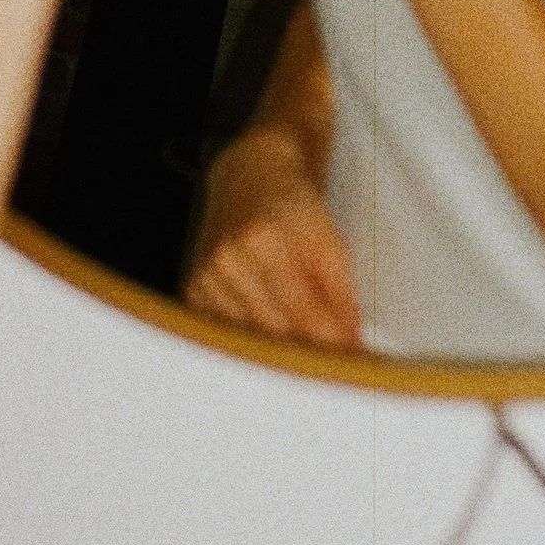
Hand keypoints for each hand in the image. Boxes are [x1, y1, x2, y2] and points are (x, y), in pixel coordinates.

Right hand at [186, 133, 364, 346]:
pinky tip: (268, 330)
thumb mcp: (329, 240)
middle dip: (307, 352)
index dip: (330, 343)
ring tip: (303, 349)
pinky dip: (251, 338)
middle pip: (274, 331)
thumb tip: (350, 344)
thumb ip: (341, 293)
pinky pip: (227, 332)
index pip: (302, 310)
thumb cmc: (294, 209)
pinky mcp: (193, 290)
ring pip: (249, 338)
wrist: (247, 178)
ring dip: (278, 350)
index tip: (352, 363)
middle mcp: (227, 259)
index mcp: (264, 240)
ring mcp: (205, 276)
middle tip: (331, 365)